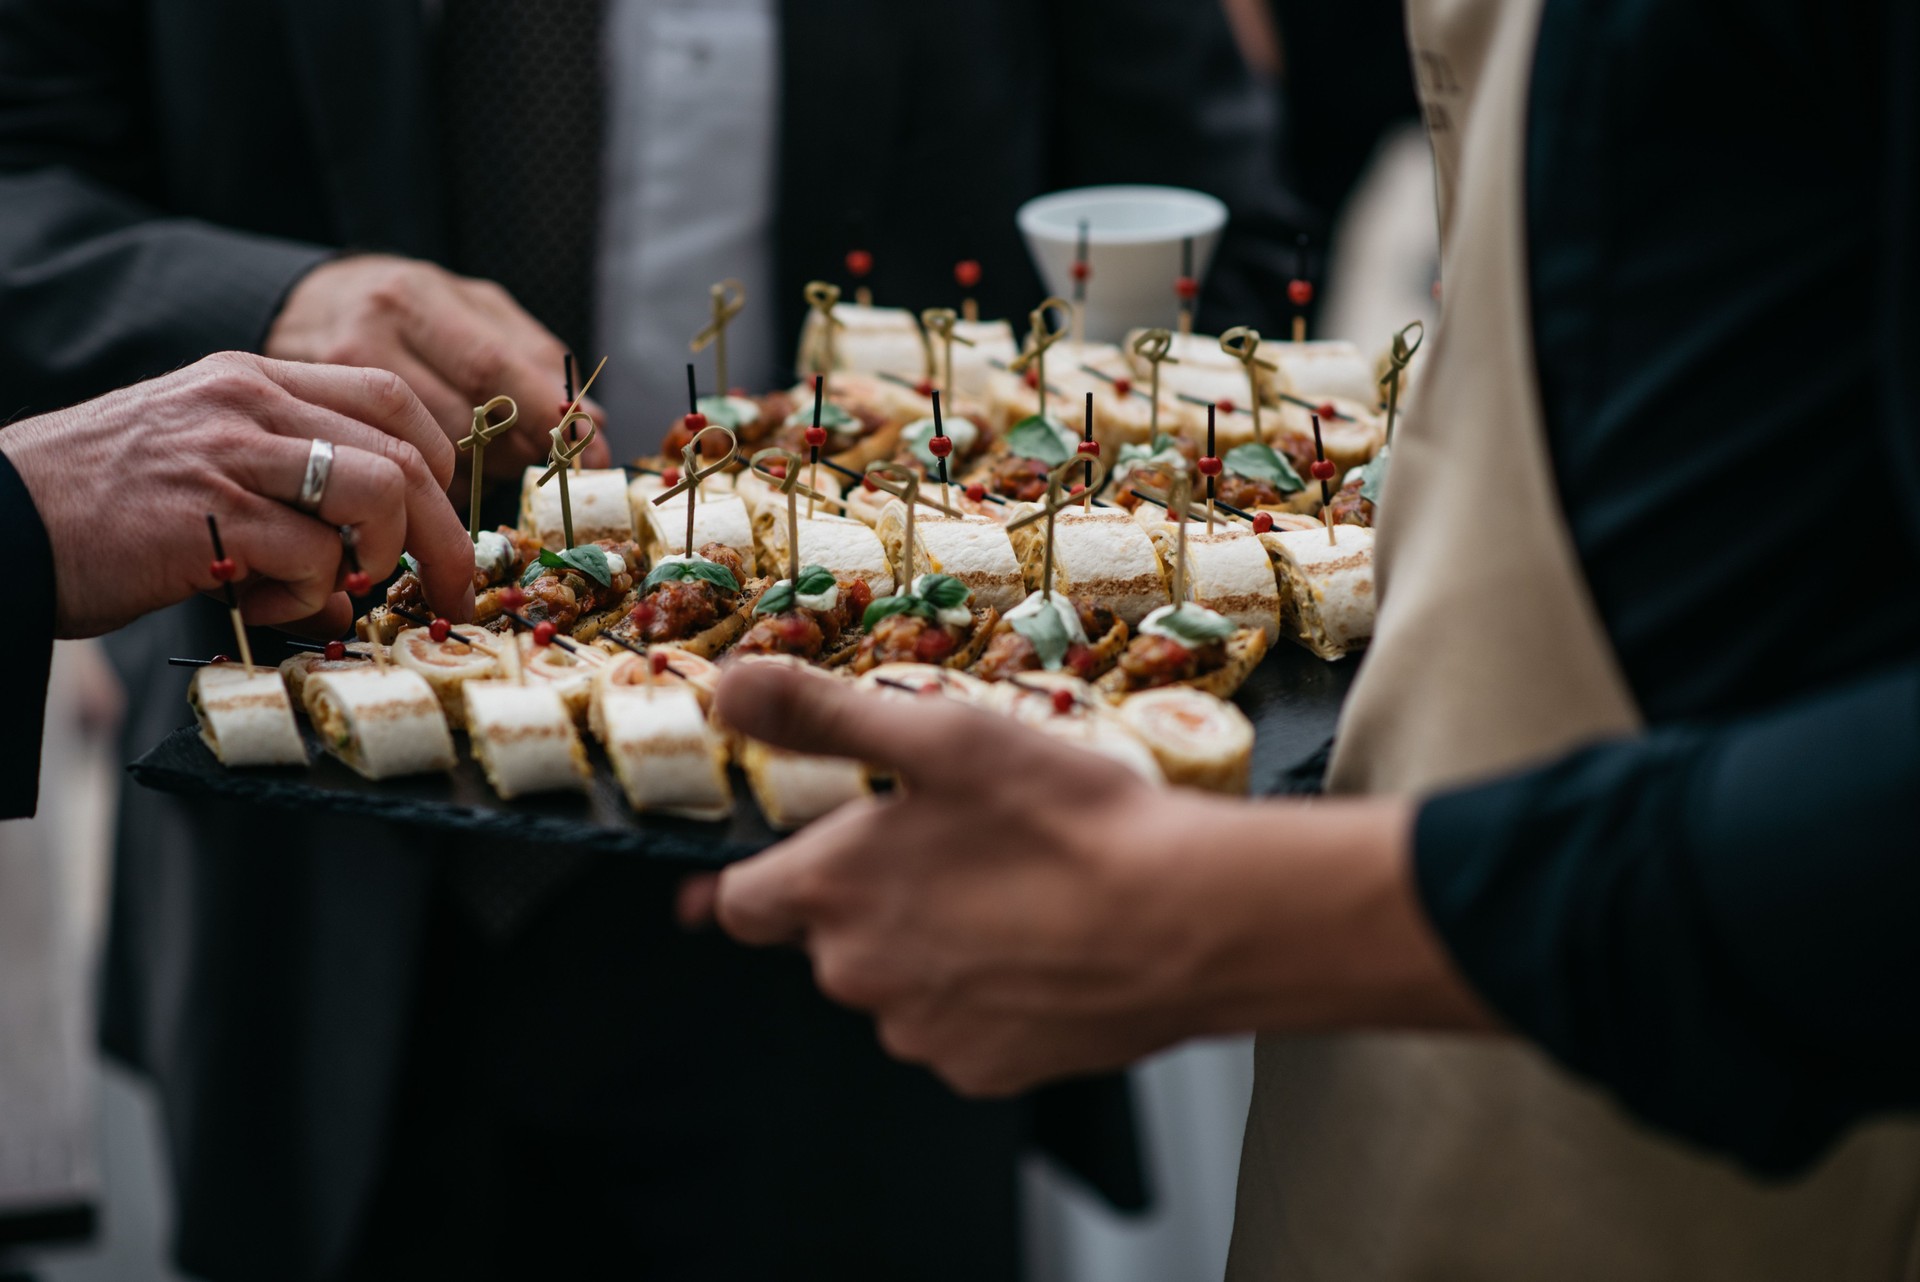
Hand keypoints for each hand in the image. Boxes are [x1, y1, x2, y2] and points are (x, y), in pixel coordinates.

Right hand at [0, 353, 476, 639]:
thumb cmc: (99, 509)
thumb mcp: (202, 469)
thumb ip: (289, 506)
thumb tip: (359, 585)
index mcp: (250, 379)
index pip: (390, 396)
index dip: (438, 463)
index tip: (443, 523)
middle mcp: (247, 402)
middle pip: (405, 452)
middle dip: (444, 535)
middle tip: (450, 591)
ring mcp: (229, 454)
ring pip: (378, 493)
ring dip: (378, 559)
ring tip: (331, 588)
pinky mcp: (210, 516)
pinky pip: (316, 559)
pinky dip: (308, 598)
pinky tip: (254, 603)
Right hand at [266, 254, 611, 478]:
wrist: (297, 306)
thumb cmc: (403, 309)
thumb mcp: (469, 308)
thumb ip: (532, 356)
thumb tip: (593, 419)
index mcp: (415, 299)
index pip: (490, 367)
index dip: (545, 415)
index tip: (590, 448)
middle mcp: (368, 336)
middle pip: (464, 419)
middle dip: (518, 448)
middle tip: (541, 454)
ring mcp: (333, 384)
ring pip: (431, 455)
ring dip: (480, 470)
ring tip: (487, 449)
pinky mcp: (313, 426)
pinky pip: (398, 473)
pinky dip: (437, 481)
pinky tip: (441, 463)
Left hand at [712, 662, 1489, 1095]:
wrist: (1186, 919)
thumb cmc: (1065, 819)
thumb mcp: (939, 735)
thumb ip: (821, 714)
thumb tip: (726, 691)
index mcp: (830, 892)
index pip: (741, 902)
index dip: (756, 877)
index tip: (778, 865)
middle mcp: (856, 975)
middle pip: (829, 940)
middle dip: (872, 900)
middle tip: (952, 851)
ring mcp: (920, 1032)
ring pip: (899, 985)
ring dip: (931, 949)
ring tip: (1012, 895)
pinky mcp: (983, 1069)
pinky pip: (961, 1028)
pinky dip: (987, 995)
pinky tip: (1041, 950)